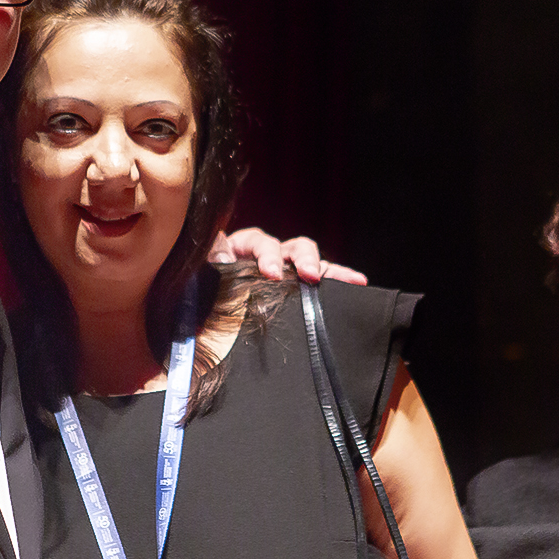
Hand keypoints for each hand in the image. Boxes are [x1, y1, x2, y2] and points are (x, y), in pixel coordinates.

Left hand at [209, 227, 367, 284]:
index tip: (272, 273)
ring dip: (327, 268)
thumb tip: (223, 257)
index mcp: (242, 247)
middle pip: (292, 246)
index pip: (260, 242)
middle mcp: (269, 254)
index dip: (267, 255)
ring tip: (348, 279)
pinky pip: (321, 279)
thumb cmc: (202, 286)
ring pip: (311, 261)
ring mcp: (286, 269)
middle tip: (308, 275)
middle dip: (302, 259)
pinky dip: (339, 279)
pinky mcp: (296, 285)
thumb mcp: (199, 271)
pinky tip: (359, 283)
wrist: (199, 315)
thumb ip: (208, 260)